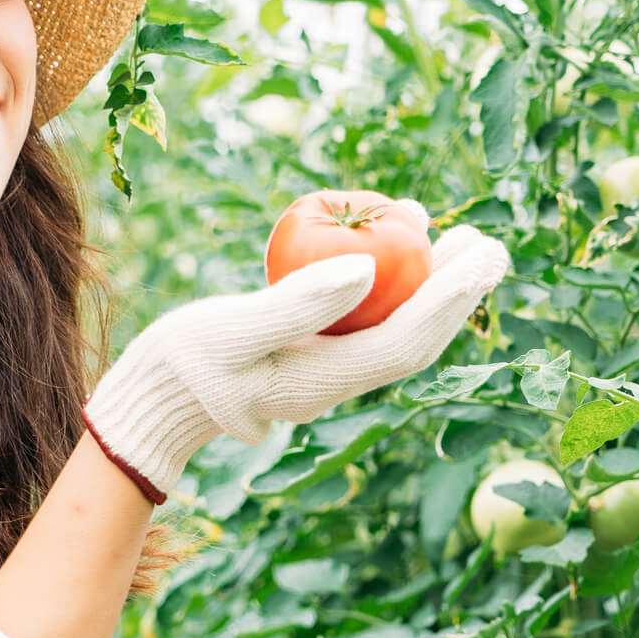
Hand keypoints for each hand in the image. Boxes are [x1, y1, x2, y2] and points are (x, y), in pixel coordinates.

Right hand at [83, 222, 510, 502]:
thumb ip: (299, 302)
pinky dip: (389, 285)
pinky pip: (365, 320)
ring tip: (455, 238)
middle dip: (455, 292)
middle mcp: (337, 382)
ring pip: (394, 328)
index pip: (407, 339)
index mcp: (325, 381)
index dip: (451, 297)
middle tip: (487, 243)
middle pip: (413, 337)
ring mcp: (325, 372)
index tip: (484, 256)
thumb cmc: (184, 362)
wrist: (151, 400)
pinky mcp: (309, 356)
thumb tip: (372, 268)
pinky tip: (388, 247)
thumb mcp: (233, 330)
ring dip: (429, 287)